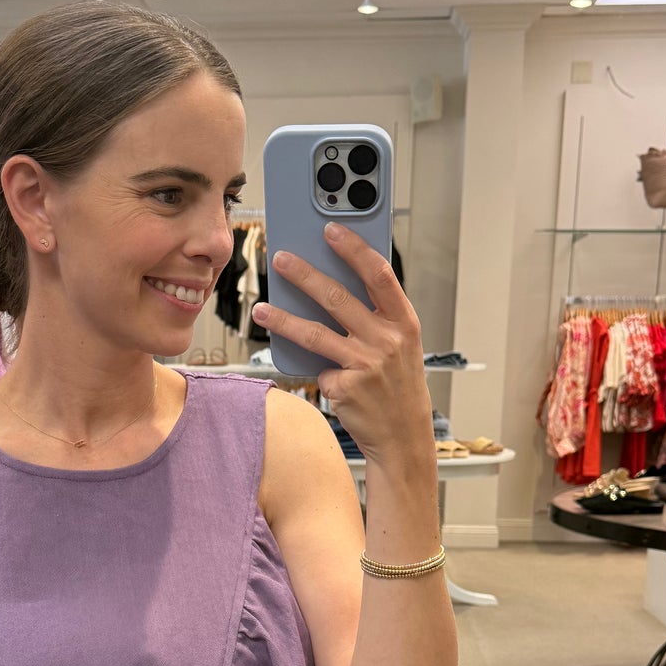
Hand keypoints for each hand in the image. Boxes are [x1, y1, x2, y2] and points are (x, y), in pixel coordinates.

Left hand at [254, 223, 432, 465]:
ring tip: (261, 309)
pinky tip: (316, 375)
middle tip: (281, 258)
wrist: (403, 435)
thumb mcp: (400, 345)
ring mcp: (366, 364)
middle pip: (337, 298)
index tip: (331, 230)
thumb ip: (374, 317)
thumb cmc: (397, 385)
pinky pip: (317, 369)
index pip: (379, 274)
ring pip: (314, 333)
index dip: (354, 249)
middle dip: (304, 275)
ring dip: (283, 319)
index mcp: (404, 322)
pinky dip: (313, 369)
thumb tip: (329, 287)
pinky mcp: (345, 387)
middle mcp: (387, 340)